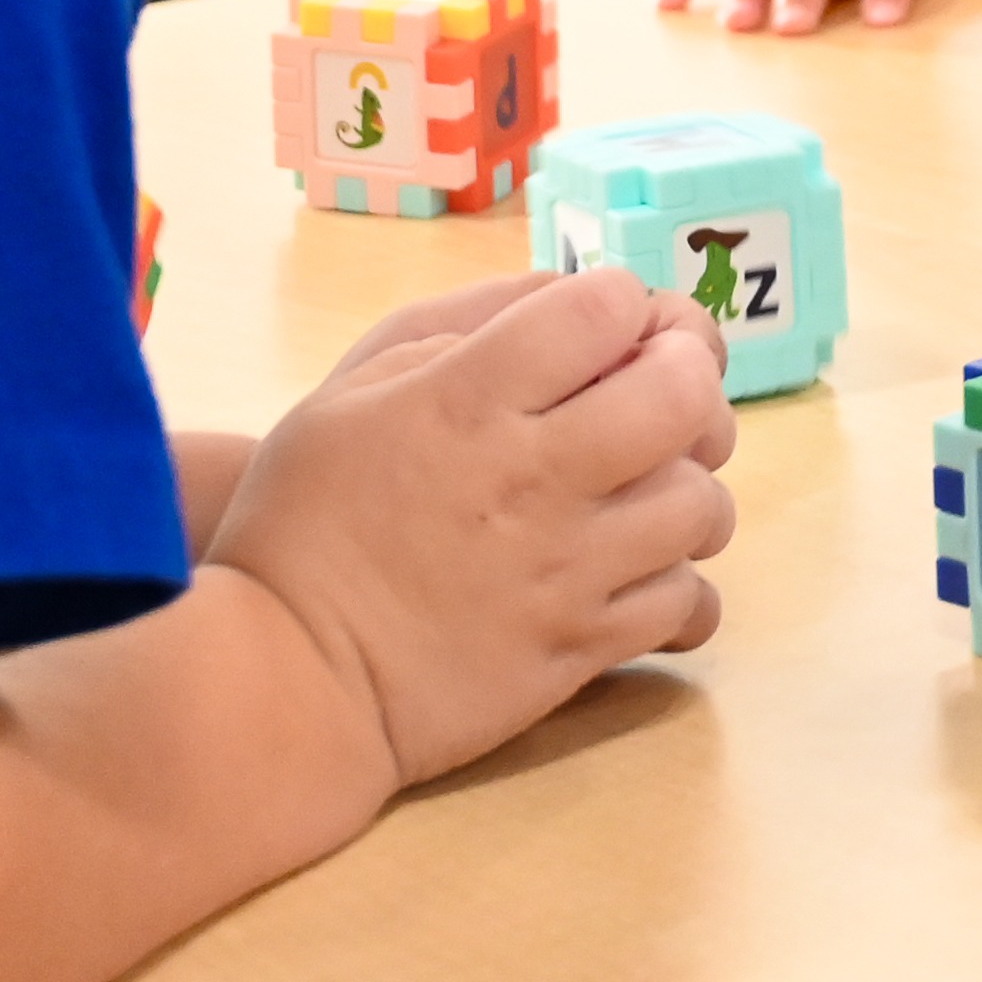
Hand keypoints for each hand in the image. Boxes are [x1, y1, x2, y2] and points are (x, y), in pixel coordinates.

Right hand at [208, 267, 735, 789]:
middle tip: (658, 387)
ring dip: (691, 480)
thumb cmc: (307, 520)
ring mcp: (565, 571)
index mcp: (471, 401)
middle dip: (690, 372)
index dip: (625, 301)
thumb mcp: (357, 385)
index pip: (609, 307)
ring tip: (650, 483)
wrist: (283, 684)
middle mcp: (535, 479)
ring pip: (698, 503)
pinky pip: (683, 606)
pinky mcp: (576, 651)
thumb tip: (567, 297)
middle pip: (682, 395)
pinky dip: (681, 580)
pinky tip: (642, 566)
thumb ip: (467, 324)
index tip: (607, 327)